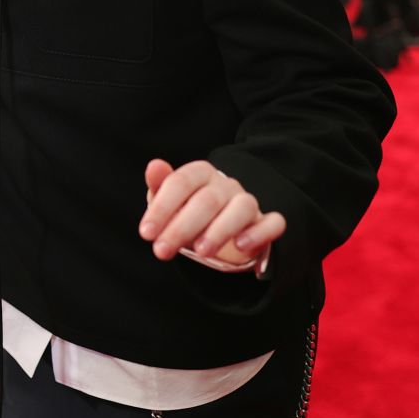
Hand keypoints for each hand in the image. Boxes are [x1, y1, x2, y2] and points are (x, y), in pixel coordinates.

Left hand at [140, 158, 285, 267]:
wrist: (218, 229)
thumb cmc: (188, 212)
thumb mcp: (168, 201)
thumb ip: (159, 185)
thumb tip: (154, 166)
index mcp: (200, 173)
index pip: (180, 182)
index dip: (161, 208)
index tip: (146, 234)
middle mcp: (226, 184)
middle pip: (207, 200)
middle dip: (182, 227)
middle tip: (162, 250)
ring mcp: (248, 202)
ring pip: (242, 208)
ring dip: (220, 230)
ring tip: (201, 251)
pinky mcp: (266, 222)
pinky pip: (273, 223)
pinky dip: (259, 233)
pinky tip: (241, 246)